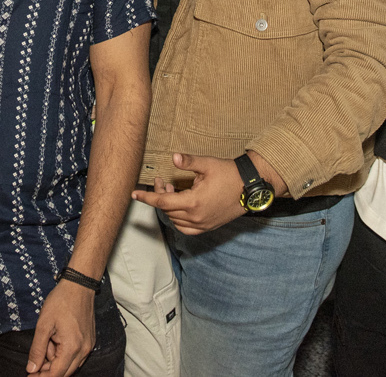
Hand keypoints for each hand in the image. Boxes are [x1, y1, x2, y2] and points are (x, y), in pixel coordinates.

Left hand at [26, 278, 95, 375]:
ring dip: (55, 360)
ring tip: (48, 341)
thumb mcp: (43, 325)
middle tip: (35, 360)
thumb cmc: (61, 301)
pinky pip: (75, 356)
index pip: (56, 374)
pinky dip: (63, 353)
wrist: (79, 286)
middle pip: (64, 373)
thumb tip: (31, 369)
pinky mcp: (89, 341)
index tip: (29, 376)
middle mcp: (84, 351)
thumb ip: (37, 350)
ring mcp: (88, 346)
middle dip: (47, 370)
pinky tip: (56, 339)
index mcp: (72, 348)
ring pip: (69, 365)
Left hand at [131, 152, 247, 234]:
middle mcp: (196, 217)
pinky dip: (178, 220)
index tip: (134, 194)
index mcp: (193, 202)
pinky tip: (179, 207)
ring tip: (172, 191)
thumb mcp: (207, 164)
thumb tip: (173, 156)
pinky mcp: (208, 227)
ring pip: (175, 220)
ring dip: (169, 207)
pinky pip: (186, 229)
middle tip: (161, 182)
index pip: (162, 201)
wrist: (250, 188)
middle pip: (167, 210)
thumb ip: (188, 162)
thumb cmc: (229, 174)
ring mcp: (202, 224)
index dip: (147, 197)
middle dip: (160, 196)